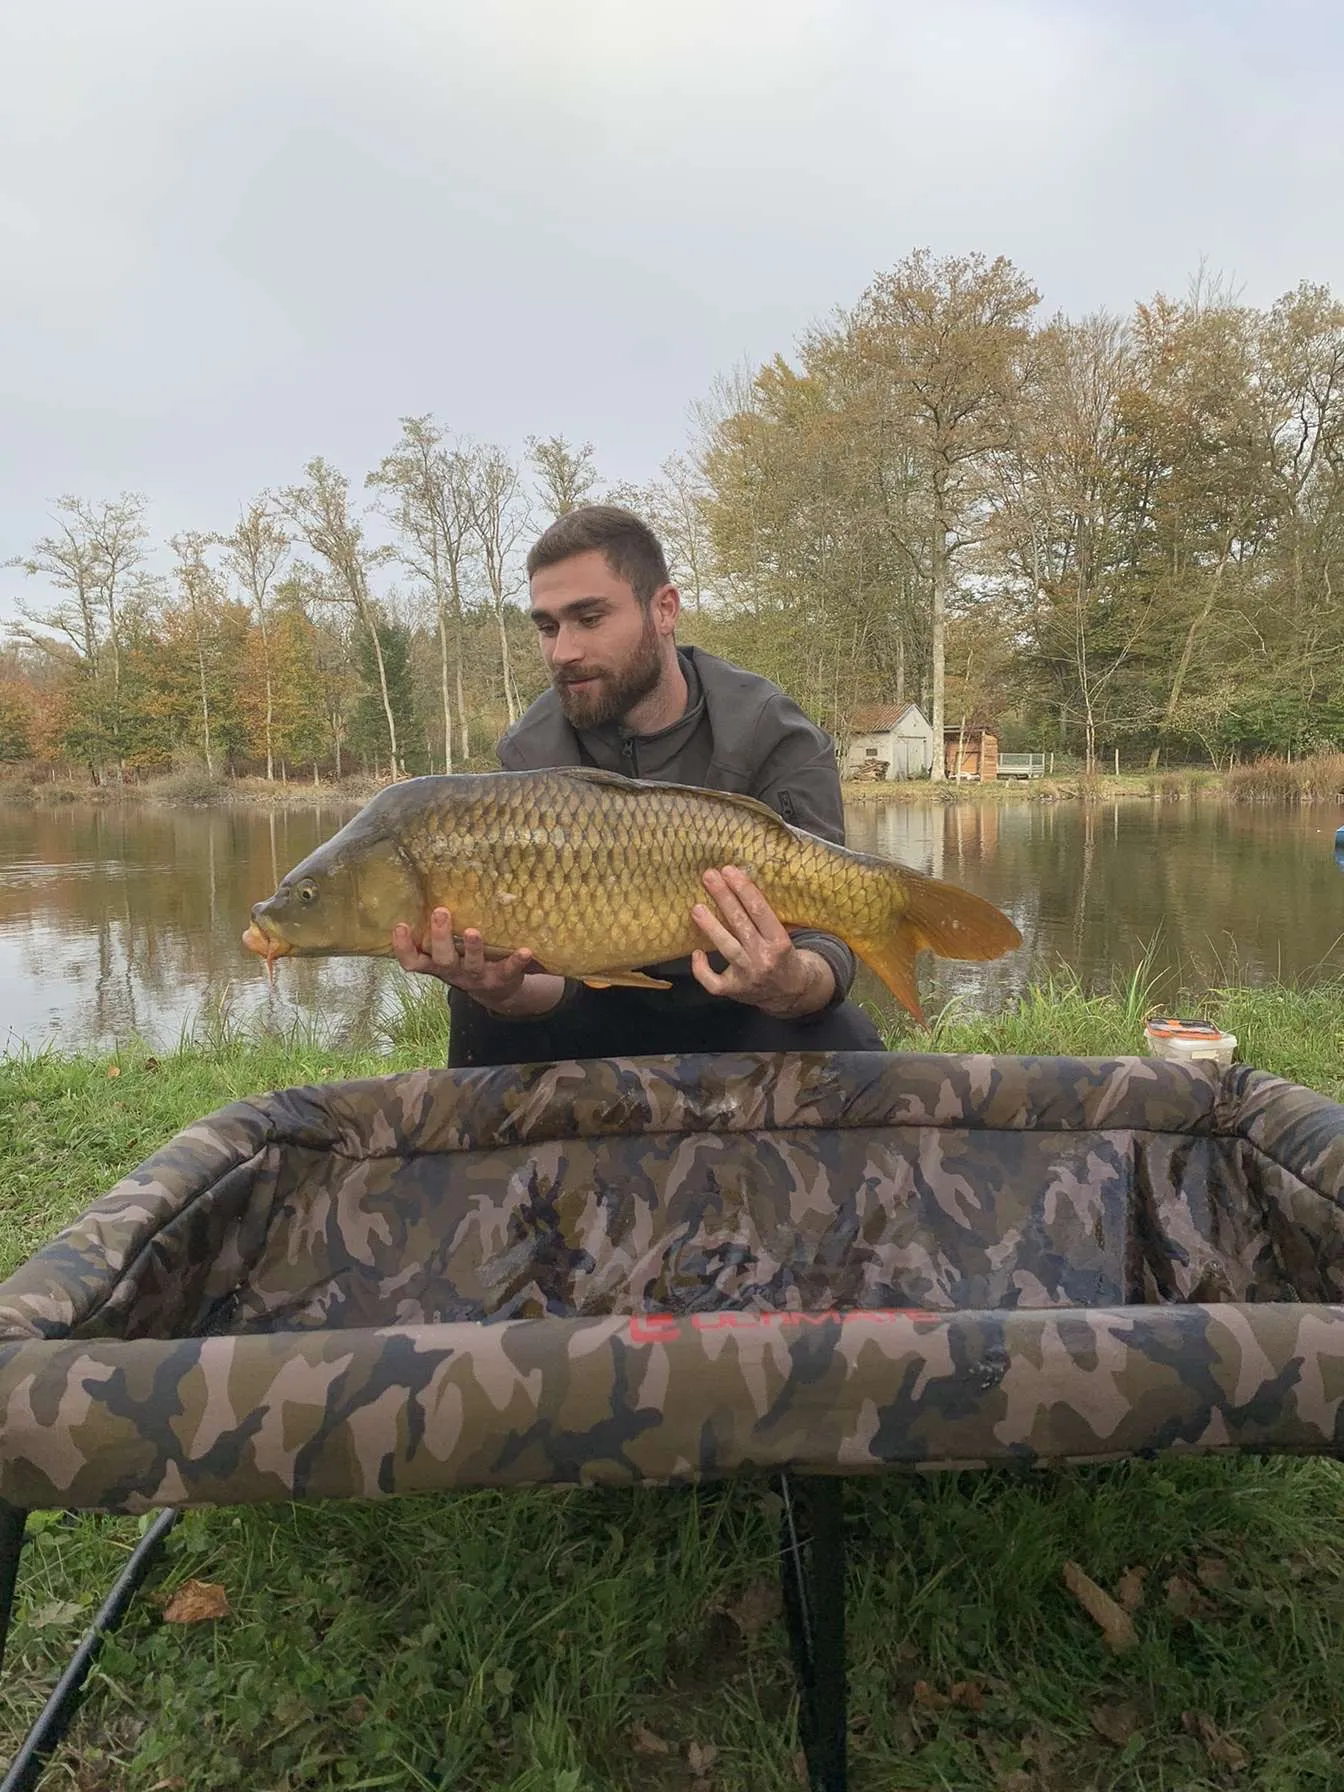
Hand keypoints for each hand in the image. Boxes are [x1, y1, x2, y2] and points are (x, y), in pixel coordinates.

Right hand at [392, 907, 560, 1015]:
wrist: (498, 992)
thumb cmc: (466, 962)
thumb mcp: (449, 951)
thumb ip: (438, 933)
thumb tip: (428, 889)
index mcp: (437, 965)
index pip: (413, 961)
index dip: (403, 947)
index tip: (400, 925)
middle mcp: (454, 973)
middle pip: (442, 960)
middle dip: (440, 937)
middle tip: (440, 912)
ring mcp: (478, 977)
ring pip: (472, 965)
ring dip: (472, 948)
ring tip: (473, 931)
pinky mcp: (502, 978)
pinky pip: (509, 970)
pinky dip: (517, 960)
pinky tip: (526, 951)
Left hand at [690, 866, 834, 1018]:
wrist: (793, 991)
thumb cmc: (785, 955)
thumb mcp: (785, 935)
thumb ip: (768, 917)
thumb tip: (741, 883)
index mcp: (780, 941)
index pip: (760, 911)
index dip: (744, 889)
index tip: (730, 871)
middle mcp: (764, 958)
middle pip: (741, 923)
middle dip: (724, 897)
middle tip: (710, 876)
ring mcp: (748, 975)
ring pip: (727, 948)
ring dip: (711, 926)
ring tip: (697, 908)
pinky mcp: (734, 990)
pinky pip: (714, 981)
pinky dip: (702, 969)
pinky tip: (697, 953)